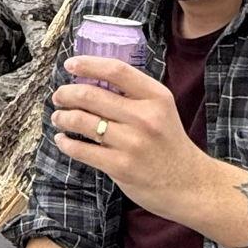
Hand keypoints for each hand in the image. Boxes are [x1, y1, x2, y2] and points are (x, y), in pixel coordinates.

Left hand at [52, 56, 209, 217]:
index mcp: (156, 97)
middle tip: (59, 96)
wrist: (188, 184)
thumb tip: (91, 79)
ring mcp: (132, 143)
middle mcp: (144, 117)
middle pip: (91, 95)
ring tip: (58, 117)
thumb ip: (133, 94)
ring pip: (82, 121)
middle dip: (66, 94)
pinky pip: (82, 150)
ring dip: (63, 117)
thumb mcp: (162, 110)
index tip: (70, 65)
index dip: (88, 64)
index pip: (116, 70)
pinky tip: (62, 140)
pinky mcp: (120, 166)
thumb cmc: (169, 143)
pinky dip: (66, 143)